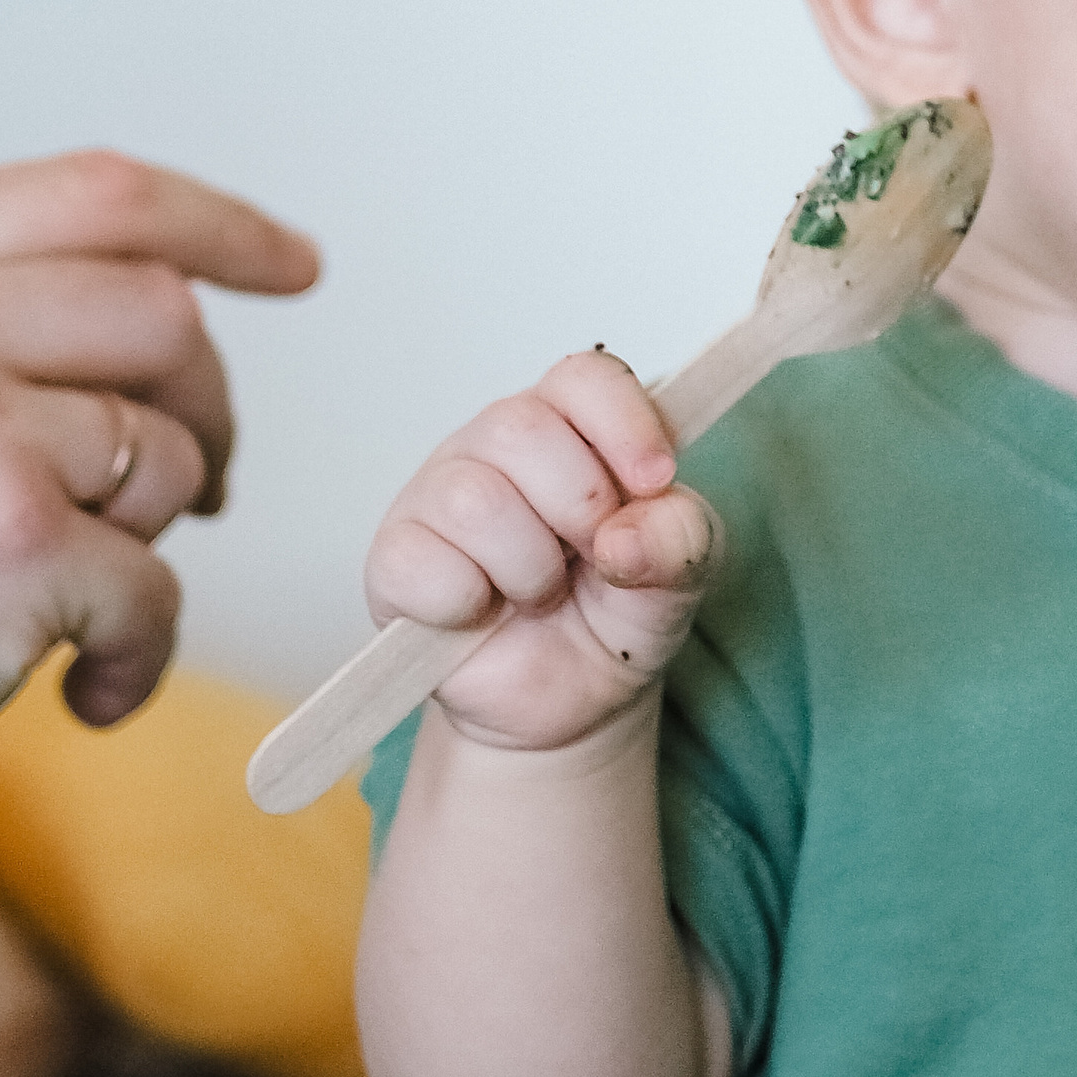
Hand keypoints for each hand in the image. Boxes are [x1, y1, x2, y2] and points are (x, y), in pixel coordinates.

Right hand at [0, 151, 317, 911]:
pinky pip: (158, 583)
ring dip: (155, 538)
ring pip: (166, 449)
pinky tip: (80, 691)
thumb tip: (147, 315)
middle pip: (160, 313)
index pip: (96, 193)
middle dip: (205, 408)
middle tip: (192, 493)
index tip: (296, 264)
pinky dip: (140, 653)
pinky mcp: (9, 545)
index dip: (220, 225)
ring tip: (75, 604)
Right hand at [364, 351, 717, 753]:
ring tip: (541, 592)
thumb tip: (624, 537)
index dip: (623, 422)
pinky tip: (483, 611)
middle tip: (591, 558)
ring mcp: (437, 497)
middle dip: (578, 508)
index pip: (585, 377)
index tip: (655, 481)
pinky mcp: (395, 560)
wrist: (571, 699)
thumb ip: (680, 540)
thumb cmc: (619, 611)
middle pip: (521, 428)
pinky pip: (419, 563)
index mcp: (571, 424)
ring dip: (529, 567)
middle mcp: (496, 446)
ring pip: (473, 499)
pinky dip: (465, 601)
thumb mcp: (680, 576)